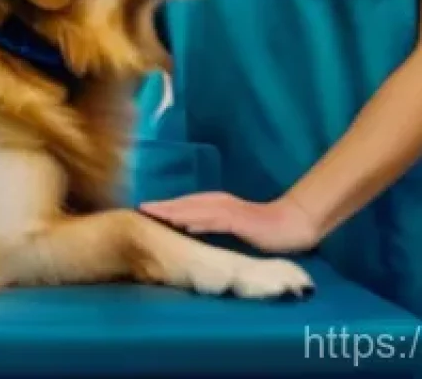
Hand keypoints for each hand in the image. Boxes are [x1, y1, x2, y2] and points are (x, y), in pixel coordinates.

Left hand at [138, 191, 320, 253]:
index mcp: (215, 203)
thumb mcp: (232, 227)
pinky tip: (184, 224)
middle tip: (140, 208)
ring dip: (174, 212)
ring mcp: (228, 210)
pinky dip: (198, 222)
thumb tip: (188, 230)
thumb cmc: (262, 229)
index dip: (164, 206)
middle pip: (184, 204)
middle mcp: (219, 202)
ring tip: (154, 214)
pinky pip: (214, 220)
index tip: (144, 209)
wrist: (292, 224)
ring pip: (195, 210)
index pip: (184, 205)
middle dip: (162, 206)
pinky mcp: (239, 220)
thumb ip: (212, 226)